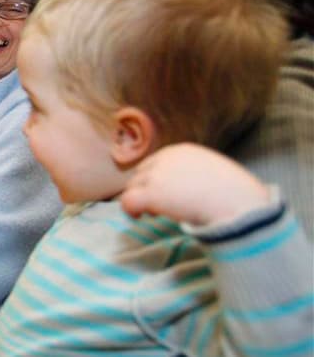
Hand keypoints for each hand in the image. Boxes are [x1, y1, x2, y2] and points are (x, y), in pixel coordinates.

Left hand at [121, 143, 270, 226]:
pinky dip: (130, 210)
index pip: (155, 163)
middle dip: (147, 190)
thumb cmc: (235, 193)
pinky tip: (140, 217)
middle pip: (141, 174)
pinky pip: (127, 201)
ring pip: (133, 187)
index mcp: (182, 151)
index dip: (156, 180)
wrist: (240, 203)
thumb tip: (183, 191)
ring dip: (142, 201)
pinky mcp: (152, 193)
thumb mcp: (214, 172)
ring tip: (156, 214)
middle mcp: (166, 158)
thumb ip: (193, 174)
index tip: (166, 196)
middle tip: (160, 208)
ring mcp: (157, 175)